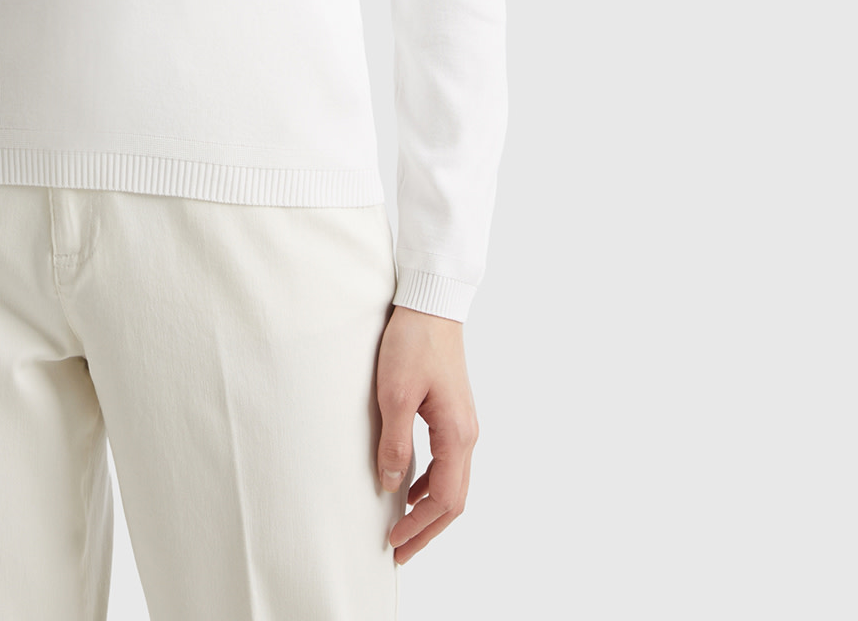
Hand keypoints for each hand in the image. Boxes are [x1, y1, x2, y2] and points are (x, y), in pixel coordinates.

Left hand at [374, 304, 477, 564]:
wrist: (431, 305)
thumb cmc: (414, 344)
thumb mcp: (394, 395)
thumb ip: (394, 443)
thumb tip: (391, 486)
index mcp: (456, 435)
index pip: (444, 500)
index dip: (420, 527)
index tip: (394, 543)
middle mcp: (467, 436)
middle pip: (453, 500)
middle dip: (427, 530)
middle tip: (399, 552)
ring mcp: (462, 426)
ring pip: (452, 484)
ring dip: (429, 511)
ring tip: (403, 528)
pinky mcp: (453, 416)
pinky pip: (447, 464)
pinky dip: (430, 486)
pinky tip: (409, 489)